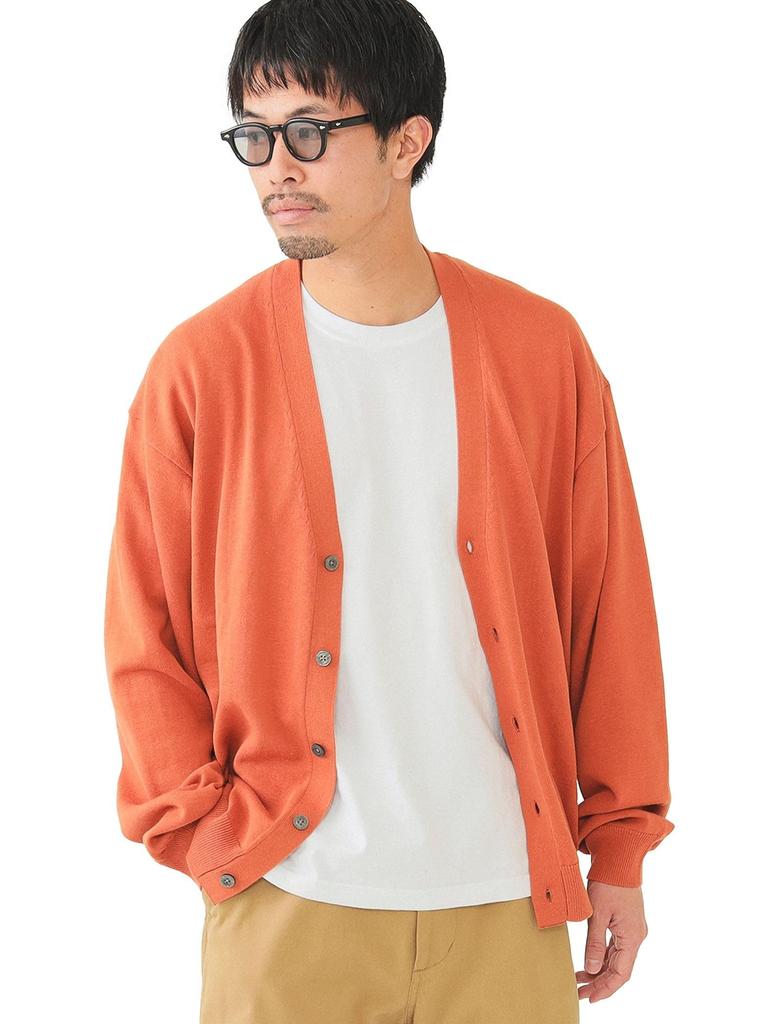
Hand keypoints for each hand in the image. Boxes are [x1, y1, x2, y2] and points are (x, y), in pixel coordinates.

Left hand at [574, 880, 648, 1002]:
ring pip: (616, 959)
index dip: (606, 989)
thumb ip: (594, 942)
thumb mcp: (597, 914)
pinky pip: (615, 947)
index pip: (621, 974)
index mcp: (632, 937)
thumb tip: (590, 969)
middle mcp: (635, 936)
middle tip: (579, 992)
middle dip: (599, 982)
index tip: (590, 998)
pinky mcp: (626, 922)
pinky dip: (602, 956)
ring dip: (599, 970)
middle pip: (618, 969)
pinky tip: (589, 961)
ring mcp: (632, 929)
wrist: (620, 859)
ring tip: (579, 978)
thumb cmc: (609, 882)